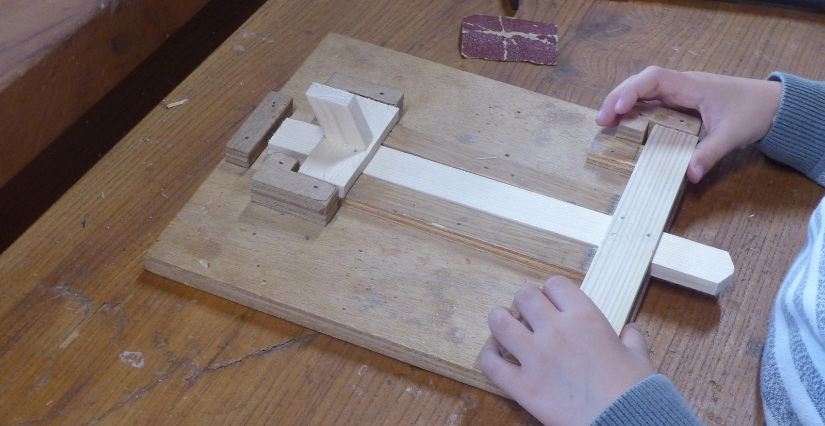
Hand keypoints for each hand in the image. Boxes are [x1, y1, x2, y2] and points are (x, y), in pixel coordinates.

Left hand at [480, 277, 653, 425]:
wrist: (625, 423)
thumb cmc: (635, 391)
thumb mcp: (639, 357)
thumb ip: (631, 339)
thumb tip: (631, 330)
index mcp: (585, 317)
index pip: (555, 284)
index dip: (552, 292)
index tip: (552, 303)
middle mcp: (556, 330)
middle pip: (524, 295)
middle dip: (525, 302)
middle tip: (528, 315)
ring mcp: (536, 357)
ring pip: (499, 321)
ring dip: (500, 322)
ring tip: (506, 330)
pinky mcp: (523, 385)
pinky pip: (490, 363)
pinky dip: (489, 358)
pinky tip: (495, 357)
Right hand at [595, 66, 781, 182]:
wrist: (773, 104)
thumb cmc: (754, 112)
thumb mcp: (733, 135)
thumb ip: (709, 154)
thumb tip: (689, 175)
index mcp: (692, 87)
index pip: (654, 79)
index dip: (632, 91)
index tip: (617, 108)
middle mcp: (682, 85)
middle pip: (641, 82)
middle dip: (618, 97)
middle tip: (601, 120)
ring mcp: (680, 92)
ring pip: (643, 90)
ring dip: (622, 101)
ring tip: (606, 121)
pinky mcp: (681, 101)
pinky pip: (652, 100)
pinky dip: (634, 108)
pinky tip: (624, 122)